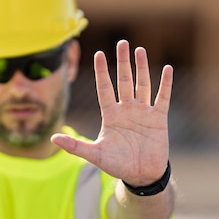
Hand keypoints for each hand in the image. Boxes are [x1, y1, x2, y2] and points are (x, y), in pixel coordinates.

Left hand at [51, 40, 172, 184]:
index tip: (98, 54)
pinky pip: (162, 97)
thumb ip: (75, 146)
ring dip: (141, 68)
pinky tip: (166, 69)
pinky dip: (164, 84)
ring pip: (142, 84)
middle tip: (122, 42)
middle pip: (124, 80)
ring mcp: (143, 112)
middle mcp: (126, 110)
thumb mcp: (94, 155)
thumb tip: (52, 138)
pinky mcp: (158, 119)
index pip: (104, 88)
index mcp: (110, 115)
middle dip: (123, 62)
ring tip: (139, 50)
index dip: (102, 72)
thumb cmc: (117, 165)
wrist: (141, 176)